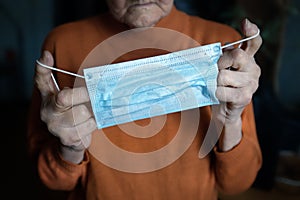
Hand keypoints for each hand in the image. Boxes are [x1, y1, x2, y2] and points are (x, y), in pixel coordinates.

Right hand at [35, 50, 95, 162]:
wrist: (71, 140)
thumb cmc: (71, 112)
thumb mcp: (67, 97)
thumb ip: (69, 82)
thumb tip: (57, 58)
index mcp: (48, 98)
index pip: (41, 80)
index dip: (43, 67)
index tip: (47, 55)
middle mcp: (47, 112)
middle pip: (65, 97)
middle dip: (83, 94)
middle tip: (93, 94)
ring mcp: (56, 127)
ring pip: (82, 112)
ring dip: (91, 112)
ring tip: (90, 113)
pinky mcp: (68, 138)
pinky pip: (89, 125)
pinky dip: (94, 123)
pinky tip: (90, 123)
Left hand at [215, 19, 261, 150]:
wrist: (224, 112)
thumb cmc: (220, 87)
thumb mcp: (221, 69)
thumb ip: (221, 57)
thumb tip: (219, 48)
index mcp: (248, 59)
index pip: (254, 42)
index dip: (251, 31)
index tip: (244, 23)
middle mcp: (254, 69)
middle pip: (236, 55)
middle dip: (220, 62)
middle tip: (214, 70)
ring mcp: (251, 84)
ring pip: (224, 76)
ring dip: (213, 81)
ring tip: (213, 85)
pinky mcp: (244, 97)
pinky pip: (222, 91)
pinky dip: (214, 92)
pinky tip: (215, 94)